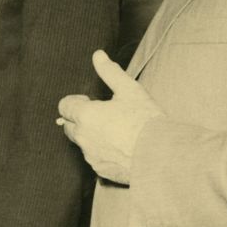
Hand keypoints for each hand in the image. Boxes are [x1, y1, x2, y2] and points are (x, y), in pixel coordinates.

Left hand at [57, 49, 164, 183]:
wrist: (161, 155)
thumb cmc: (145, 121)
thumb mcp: (129, 90)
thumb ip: (110, 72)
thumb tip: (98, 55)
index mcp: (86, 116)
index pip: (64, 106)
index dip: (75, 102)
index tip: (90, 101)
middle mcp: (83, 137)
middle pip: (68, 126)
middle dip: (79, 119)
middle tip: (101, 115)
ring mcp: (91, 156)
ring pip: (82, 143)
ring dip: (90, 135)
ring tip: (115, 131)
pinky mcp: (101, 170)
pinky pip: (94, 158)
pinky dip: (101, 151)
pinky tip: (121, 147)